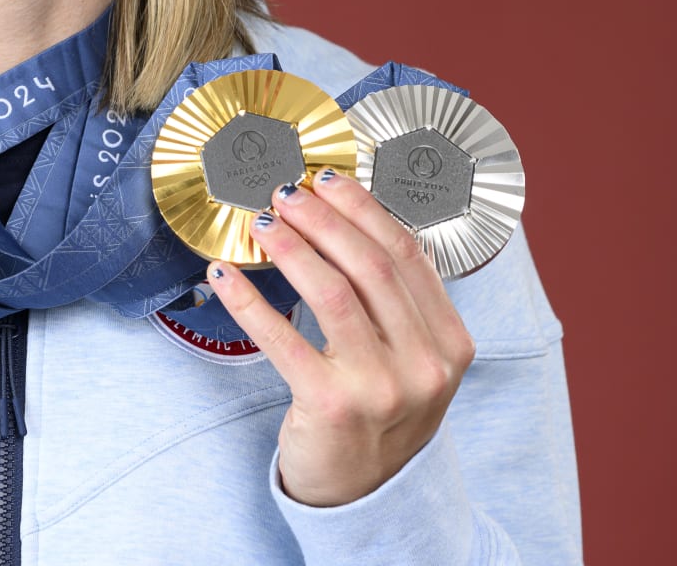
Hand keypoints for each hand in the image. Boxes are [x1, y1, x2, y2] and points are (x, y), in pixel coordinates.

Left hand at [209, 170, 476, 506]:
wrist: (366, 496)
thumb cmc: (381, 413)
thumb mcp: (415, 360)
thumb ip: (400, 301)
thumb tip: (350, 218)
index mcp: (451, 343)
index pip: (407, 255)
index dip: (364, 209)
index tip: (328, 180)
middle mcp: (425, 365)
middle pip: (370, 265)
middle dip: (324, 218)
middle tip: (285, 192)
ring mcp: (381, 388)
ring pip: (332, 292)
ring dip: (291, 247)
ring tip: (261, 223)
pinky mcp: (330, 406)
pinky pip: (283, 337)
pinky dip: (249, 300)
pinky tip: (225, 274)